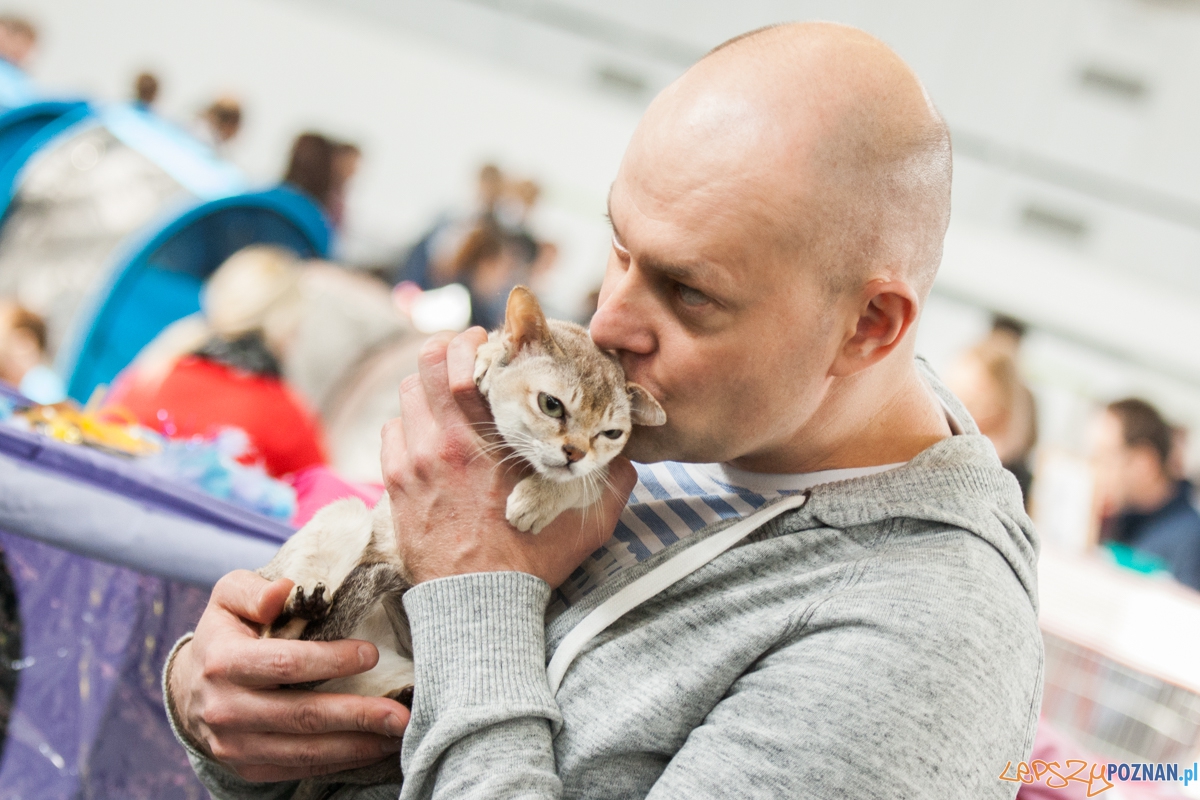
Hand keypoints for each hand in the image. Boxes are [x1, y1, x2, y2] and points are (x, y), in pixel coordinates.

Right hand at [169, 571, 409, 781]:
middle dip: (357, 715)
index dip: (332, 661)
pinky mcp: (248, 767)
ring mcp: (235, 745)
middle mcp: (227, 708)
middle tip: (400, 714)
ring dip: (357, 745)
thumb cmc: (225, 633)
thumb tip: (283, 589)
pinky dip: (340, 762)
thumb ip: (254, 591)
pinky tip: (372, 749)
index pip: (286, 664)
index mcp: (225, 662)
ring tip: (397, 734)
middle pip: (302, 715)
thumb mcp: (228, 598)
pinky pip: (300, 768)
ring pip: (305, 750)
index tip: (372, 654)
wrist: (188, 689)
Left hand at [381, 328, 635, 587]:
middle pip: (422, 365)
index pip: (459, 362)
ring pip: (404, 397)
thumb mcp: (588, 518)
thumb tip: (624, 448)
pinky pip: (392, 434)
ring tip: (449, 403)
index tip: (489, 346)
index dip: (472, 342)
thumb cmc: (533, 561)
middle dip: (445, 354)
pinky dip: (409, 428)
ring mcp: (412, 465)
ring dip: (427, 392)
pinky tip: (430, 440)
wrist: (481, 608)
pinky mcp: (395, 487)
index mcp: (487, 442)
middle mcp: (441, 444)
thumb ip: (613, 475)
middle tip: (466, 363)